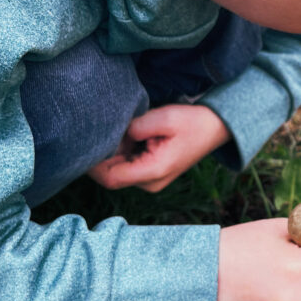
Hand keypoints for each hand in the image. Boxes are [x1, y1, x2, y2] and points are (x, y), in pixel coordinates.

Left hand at [88, 104, 230, 192]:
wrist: (216, 128)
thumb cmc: (193, 122)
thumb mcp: (165, 118)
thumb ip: (136, 126)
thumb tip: (115, 133)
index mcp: (153, 172)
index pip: (110, 178)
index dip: (92, 165)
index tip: (84, 144)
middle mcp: (150, 182)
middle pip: (112, 176)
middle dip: (103, 156)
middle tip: (103, 129)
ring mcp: (151, 180)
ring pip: (119, 171)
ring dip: (113, 153)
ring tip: (121, 129)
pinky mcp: (152, 173)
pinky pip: (128, 167)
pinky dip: (123, 152)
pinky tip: (130, 135)